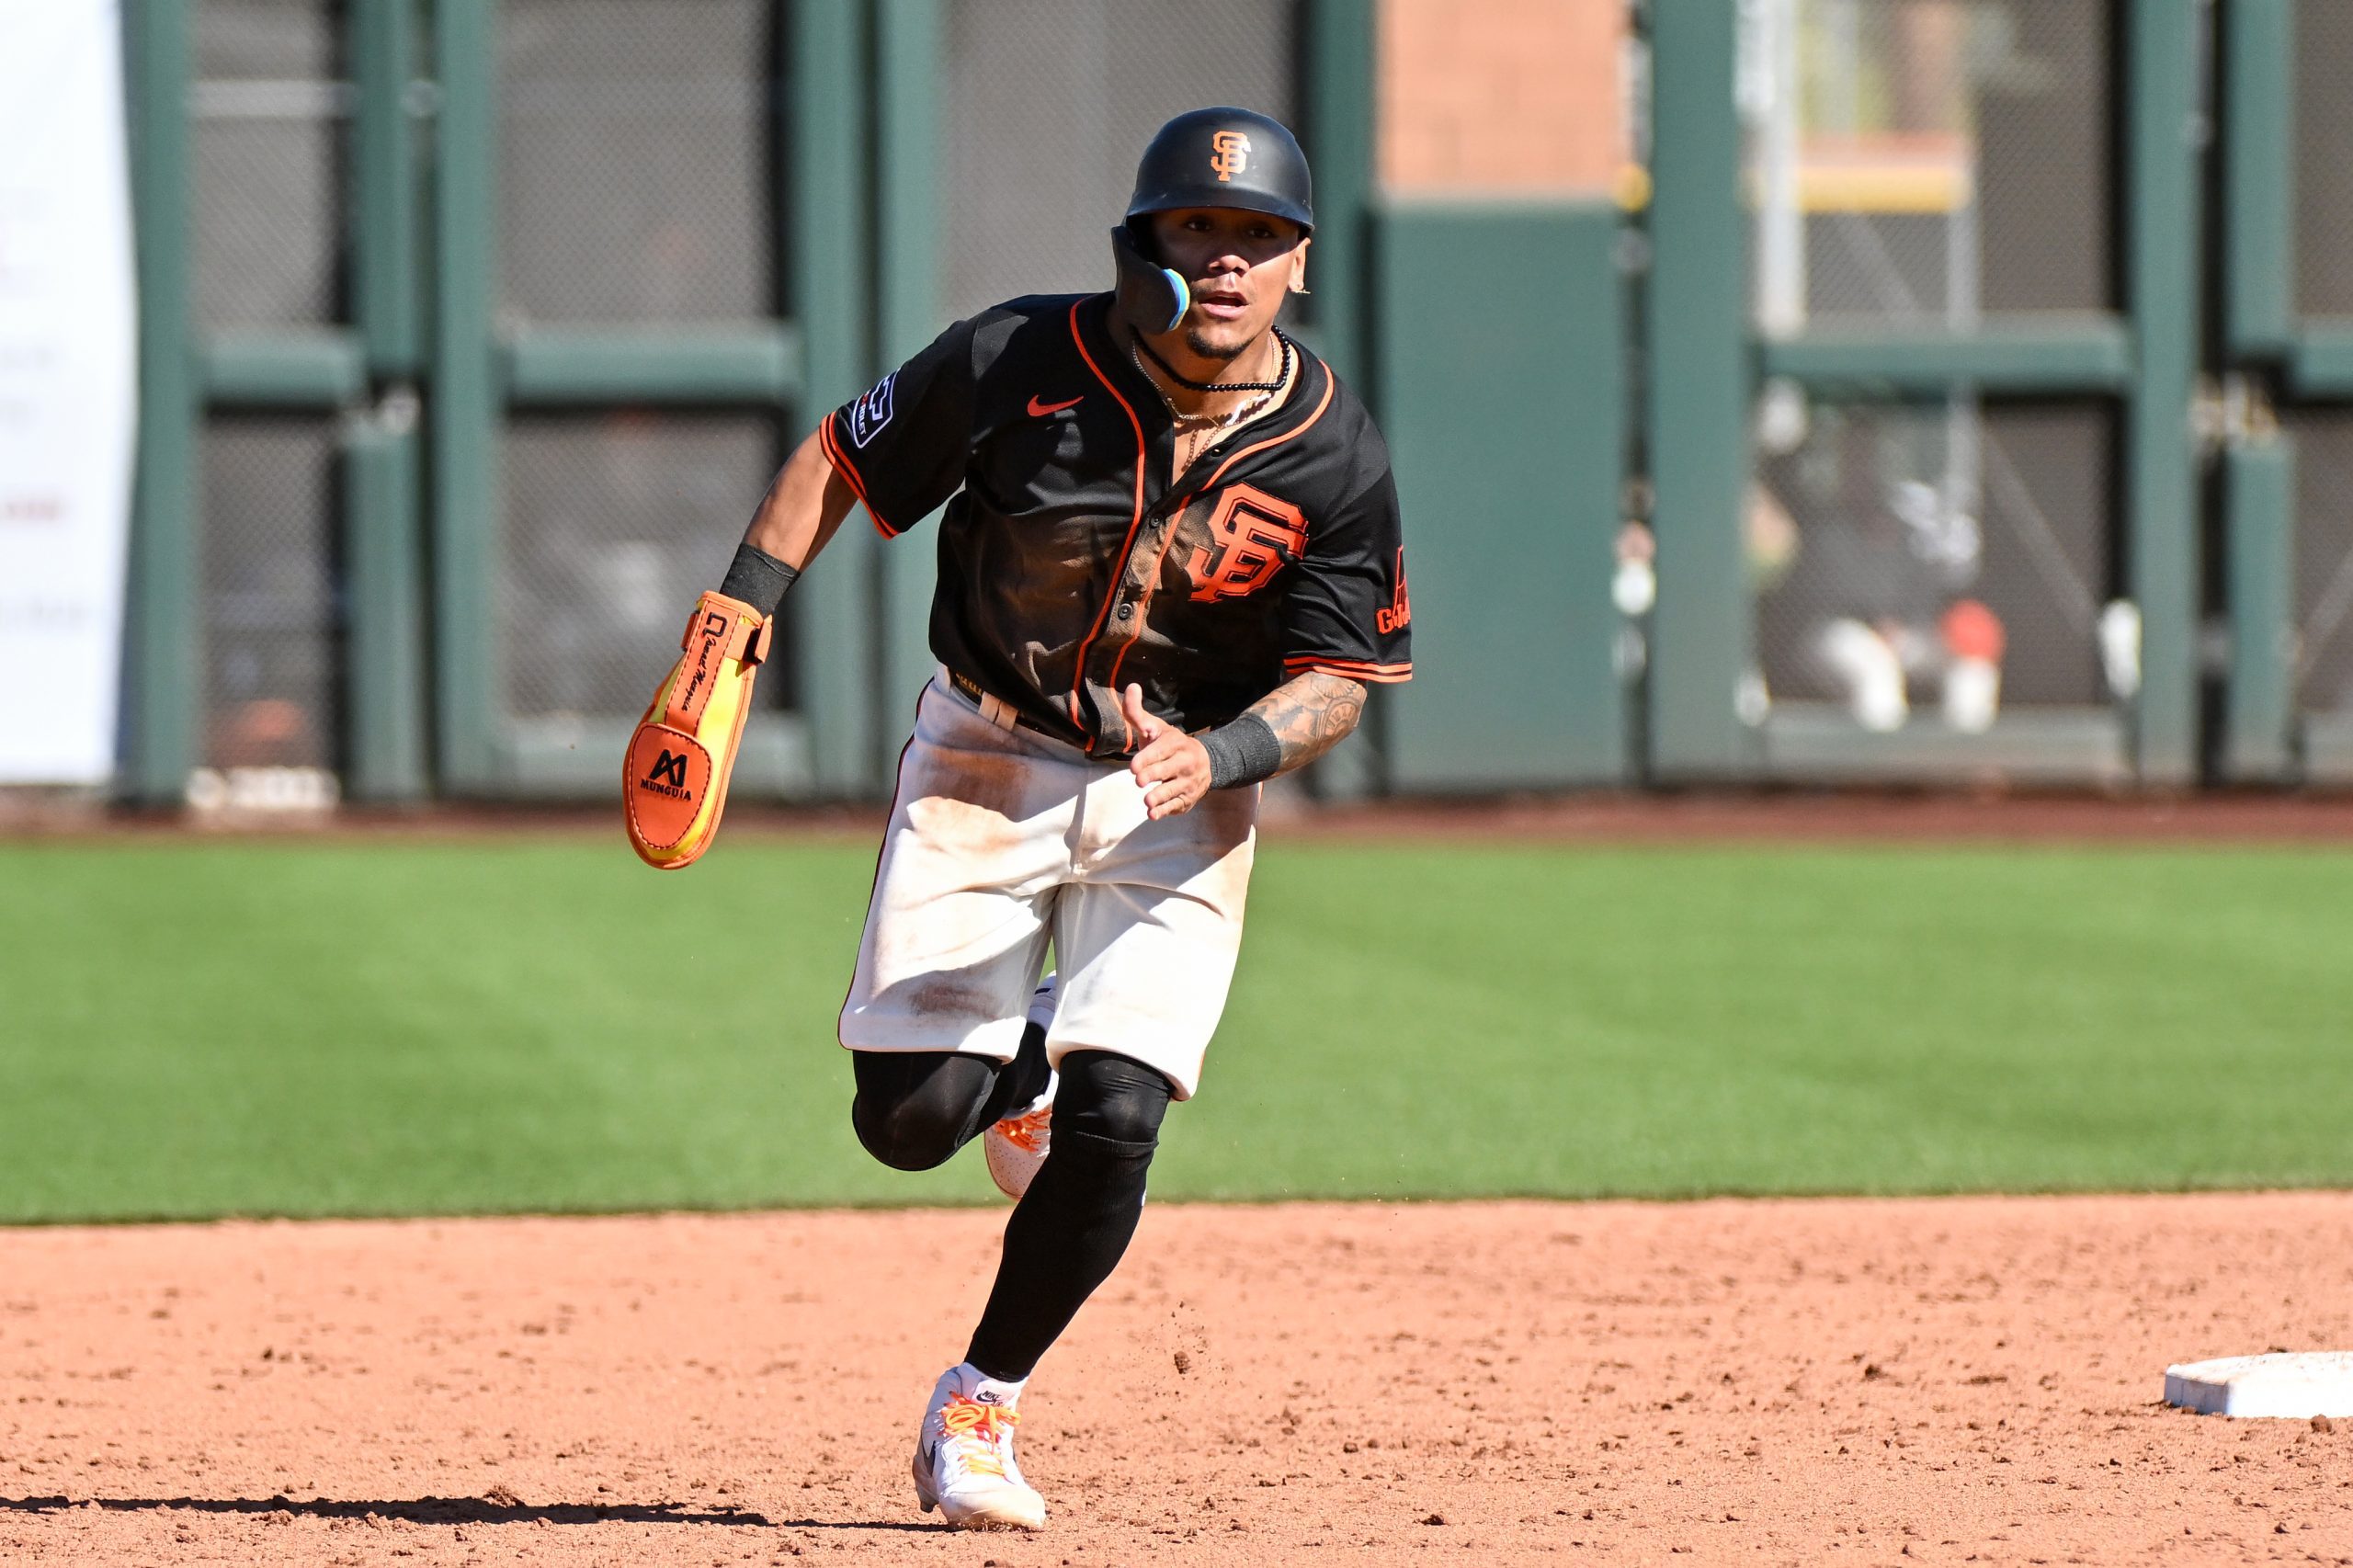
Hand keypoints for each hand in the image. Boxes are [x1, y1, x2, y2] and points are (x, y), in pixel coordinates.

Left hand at [1122, 684, 1210, 818]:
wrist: (1204, 764)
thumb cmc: (1169, 745)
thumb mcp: (1155, 728)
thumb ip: (1137, 713)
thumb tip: (1131, 687)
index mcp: (1175, 744)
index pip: (1161, 751)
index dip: (1148, 758)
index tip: (1133, 767)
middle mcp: (1184, 763)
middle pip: (1168, 771)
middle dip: (1153, 775)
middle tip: (1139, 781)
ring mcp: (1187, 783)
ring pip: (1173, 791)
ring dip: (1160, 797)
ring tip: (1147, 802)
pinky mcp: (1186, 799)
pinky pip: (1176, 806)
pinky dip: (1165, 811)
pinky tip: (1153, 815)